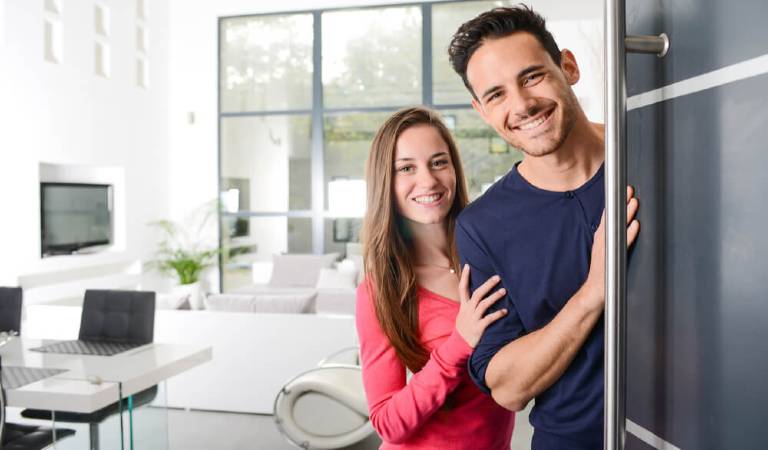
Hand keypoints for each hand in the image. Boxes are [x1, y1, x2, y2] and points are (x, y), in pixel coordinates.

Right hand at [455, 265, 507, 347]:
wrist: (458, 345)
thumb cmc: (464, 328)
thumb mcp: (463, 314)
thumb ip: (469, 304)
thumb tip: (476, 294)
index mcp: (463, 306)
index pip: (462, 288)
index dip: (464, 277)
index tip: (467, 265)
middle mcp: (468, 310)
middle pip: (477, 294)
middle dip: (487, 285)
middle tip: (498, 277)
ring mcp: (473, 319)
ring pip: (483, 304)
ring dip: (494, 297)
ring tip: (504, 291)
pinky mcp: (478, 328)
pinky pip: (489, 319)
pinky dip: (497, 314)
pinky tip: (505, 311)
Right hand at [583, 186, 640, 304]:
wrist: (593, 291)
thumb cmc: (602, 273)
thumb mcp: (605, 251)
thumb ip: (612, 239)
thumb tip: (624, 227)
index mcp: (602, 237)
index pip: (610, 216)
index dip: (617, 203)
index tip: (624, 191)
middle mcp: (603, 240)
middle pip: (613, 218)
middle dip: (622, 203)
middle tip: (629, 190)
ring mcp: (607, 248)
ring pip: (618, 227)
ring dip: (626, 214)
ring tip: (634, 201)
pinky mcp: (612, 257)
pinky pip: (622, 243)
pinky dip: (629, 234)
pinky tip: (635, 225)